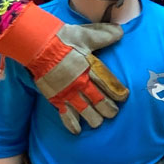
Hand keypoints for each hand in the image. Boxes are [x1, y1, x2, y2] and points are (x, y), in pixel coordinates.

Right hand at [0, 4, 128, 133]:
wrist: (39, 45)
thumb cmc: (65, 38)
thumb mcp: (88, 34)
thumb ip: (106, 35)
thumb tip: (121, 32)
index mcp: (91, 67)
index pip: (109, 84)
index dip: (118, 93)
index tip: (124, 98)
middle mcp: (81, 82)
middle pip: (99, 101)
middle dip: (108, 109)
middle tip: (113, 113)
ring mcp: (68, 92)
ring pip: (85, 111)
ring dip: (93, 119)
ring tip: (98, 123)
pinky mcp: (55, 97)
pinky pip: (65, 115)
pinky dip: (72, 124)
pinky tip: (77, 131)